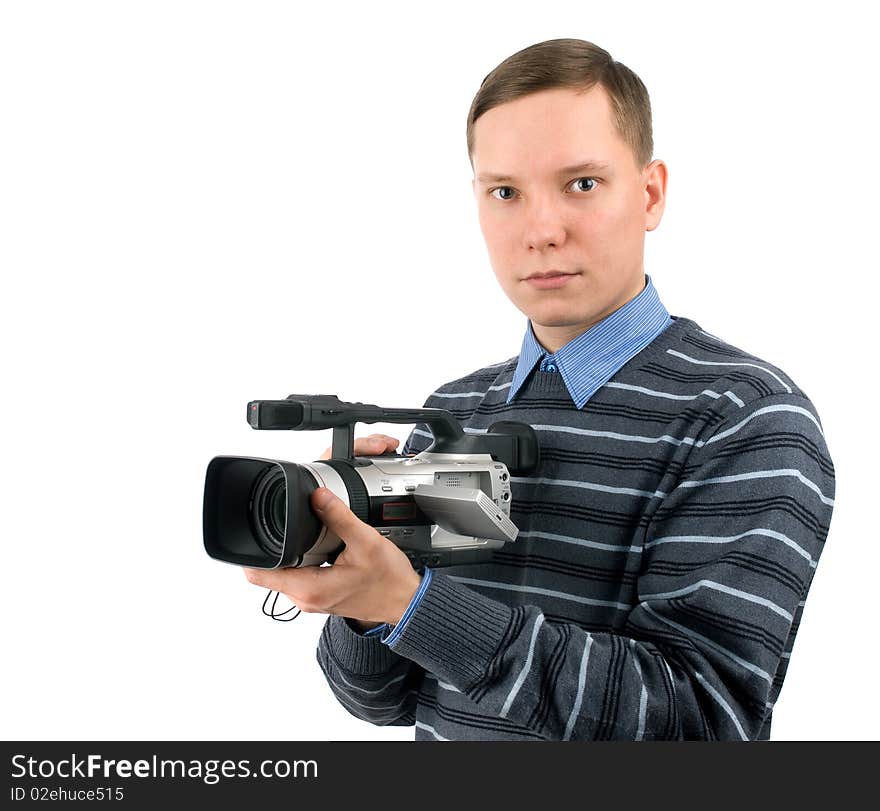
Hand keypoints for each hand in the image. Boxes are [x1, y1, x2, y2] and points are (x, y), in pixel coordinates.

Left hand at [243, 433, 419, 626]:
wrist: (406, 602)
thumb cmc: (389, 581)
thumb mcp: (365, 542)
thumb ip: (339, 517)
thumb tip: (318, 496)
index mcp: (309, 588)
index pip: (258, 574)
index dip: (250, 553)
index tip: (254, 532)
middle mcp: (306, 599)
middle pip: (269, 572)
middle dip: (272, 548)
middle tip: (284, 526)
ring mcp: (313, 600)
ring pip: (284, 575)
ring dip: (287, 555)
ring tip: (302, 535)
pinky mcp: (321, 596)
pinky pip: (299, 578)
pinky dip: (301, 562)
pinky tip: (317, 549)